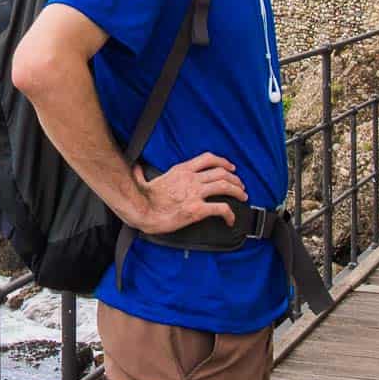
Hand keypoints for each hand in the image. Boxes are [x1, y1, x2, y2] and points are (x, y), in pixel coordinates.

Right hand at [128, 152, 246, 234]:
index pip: (208, 159)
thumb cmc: (141, 198)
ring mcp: (195, 194)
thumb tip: (136, 168)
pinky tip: (231, 219)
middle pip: (222, 173)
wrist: (141, 211)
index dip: (223, 162)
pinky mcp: (197, 210)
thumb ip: (141, 172)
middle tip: (240, 186)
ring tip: (243, 197)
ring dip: (238, 191)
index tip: (230, 167)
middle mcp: (191, 179)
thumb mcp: (142, 178)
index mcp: (181, 170)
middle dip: (235, 179)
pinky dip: (230, 214)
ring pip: (226, 186)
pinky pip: (221, 209)